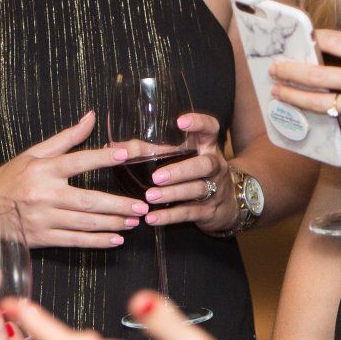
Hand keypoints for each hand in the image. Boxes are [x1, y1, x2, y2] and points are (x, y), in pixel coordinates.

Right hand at [0, 111, 147, 249]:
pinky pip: (75, 241)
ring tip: (134, 220)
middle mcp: (43, 194)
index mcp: (42, 170)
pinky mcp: (42, 238)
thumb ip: (67, 138)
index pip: (77, 161)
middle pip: (87, 200)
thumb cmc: (12, 178)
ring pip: (84, 223)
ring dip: (112, 223)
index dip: (102, 158)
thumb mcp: (34, 153)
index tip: (125, 155)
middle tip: (141, 205)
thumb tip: (92, 117)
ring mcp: (42, 219)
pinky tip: (116, 239)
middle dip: (117, 204)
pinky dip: (97, 241)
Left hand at [138, 111, 238, 234]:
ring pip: (197, 190)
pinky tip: (153, 218)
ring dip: (172, 194)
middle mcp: (214, 166)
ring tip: (149, 197)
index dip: (199, 123)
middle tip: (156, 177)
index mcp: (206, 147)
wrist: (227, 205)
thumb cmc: (193, 173)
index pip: (210, 128)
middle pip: (204, 165)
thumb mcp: (178, 158)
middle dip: (180, 170)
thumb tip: (114, 148)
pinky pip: (189, 213)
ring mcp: (215, 189)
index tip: (180, 121)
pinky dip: (170, 216)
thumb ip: (149, 151)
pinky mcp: (209, 210)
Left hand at [269, 26, 340, 161]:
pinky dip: (327, 112)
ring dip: (295, 96)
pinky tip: (310, 108)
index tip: (304, 36)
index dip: (317, 38)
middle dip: (292, 70)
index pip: (339, 42)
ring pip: (321, 102)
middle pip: (319, 74)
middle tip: (274, 67)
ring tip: (278, 91)